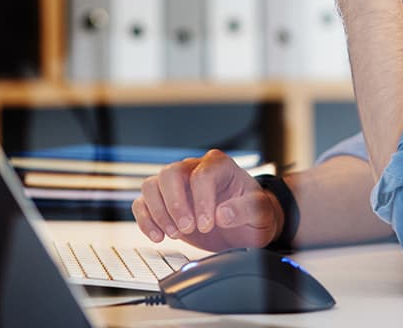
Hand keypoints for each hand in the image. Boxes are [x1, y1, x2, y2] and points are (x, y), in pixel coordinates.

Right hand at [131, 150, 283, 252]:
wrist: (243, 225)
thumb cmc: (252, 213)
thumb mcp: (260, 213)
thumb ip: (246, 210)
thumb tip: (223, 214)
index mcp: (220, 165)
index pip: (202, 175)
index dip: (202, 200)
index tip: (207, 224)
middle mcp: (194, 169)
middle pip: (171, 173)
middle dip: (175, 204)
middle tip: (187, 229)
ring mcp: (176, 184)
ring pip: (152, 185)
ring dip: (159, 212)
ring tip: (174, 234)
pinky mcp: (164, 202)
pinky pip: (143, 203)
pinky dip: (146, 220)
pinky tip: (158, 236)